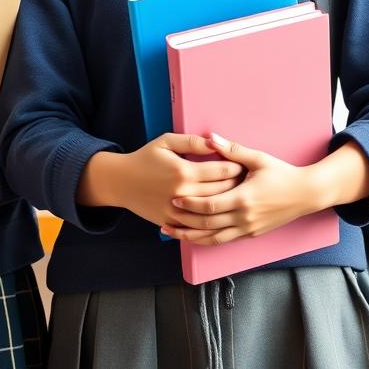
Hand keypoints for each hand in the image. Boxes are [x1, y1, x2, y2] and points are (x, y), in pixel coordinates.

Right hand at [101, 133, 243, 226]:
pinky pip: (197, 227)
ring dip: (227, 205)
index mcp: (184, 171)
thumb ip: (192, 142)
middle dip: (237, 185)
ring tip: (237, 198)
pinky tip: (220, 216)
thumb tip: (215, 142)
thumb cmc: (145, 158)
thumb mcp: (166, 142)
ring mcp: (177, 211)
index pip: (221, 170)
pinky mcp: (172, 223)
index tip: (244, 165)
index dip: (236, 166)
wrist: (121, 182)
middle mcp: (183, 193)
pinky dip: (211, 222)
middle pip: (221, 191)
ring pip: (212, 212)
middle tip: (247, 181)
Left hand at [160, 133, 316, 244]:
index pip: (211, 205)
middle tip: (166, 215)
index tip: (175, 198)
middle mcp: (245, 218)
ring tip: (172, 232)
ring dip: (192, 236)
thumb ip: (231, 150)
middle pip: (208, 224)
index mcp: (244, 198)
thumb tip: (209, 137)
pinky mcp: (251, 234)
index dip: (191, 204)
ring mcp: (248, 229)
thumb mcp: (257, 158)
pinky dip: (206, 240)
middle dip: (185, 222)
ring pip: (214, 238)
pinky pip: (224, 241)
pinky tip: (193, 236)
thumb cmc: (281, 174)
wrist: (305, 194)